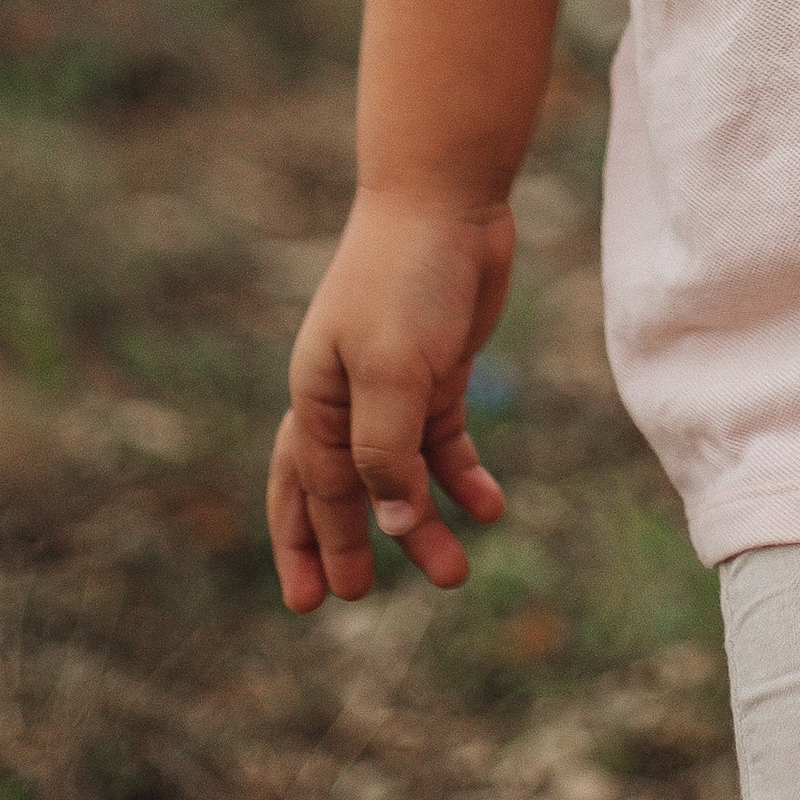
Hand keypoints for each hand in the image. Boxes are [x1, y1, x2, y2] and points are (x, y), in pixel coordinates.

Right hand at [267, 189, 514, 610]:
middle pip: (338, 486)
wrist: (449, 199)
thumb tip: (388, 528)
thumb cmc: (405, 278)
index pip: (310, 486)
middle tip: (353, 599)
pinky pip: (444, 440)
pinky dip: (462, 476)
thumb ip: (385, 451)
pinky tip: (489, 508)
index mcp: (315, 394)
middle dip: (342, 543)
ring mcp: (394, 383)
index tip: (322, 600)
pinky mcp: (439, 369)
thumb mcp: (391, 370)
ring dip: (423, 521)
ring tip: (455, 573)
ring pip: (401, 472)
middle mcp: (347, 394)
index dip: (313, 544)